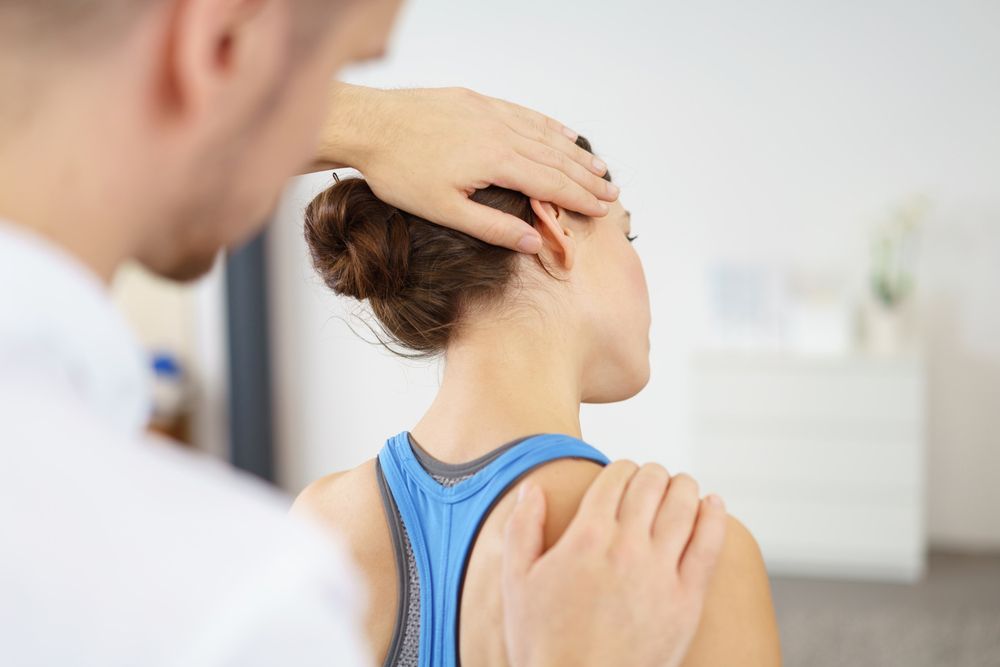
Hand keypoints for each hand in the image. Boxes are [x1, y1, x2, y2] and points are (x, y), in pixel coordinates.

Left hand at [314, 84, 618, 252]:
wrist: (368, 125)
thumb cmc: (400, 172)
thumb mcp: (446, 211)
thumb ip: (494, 228)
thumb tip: (535, 242)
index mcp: (497, 162)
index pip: (551, 184)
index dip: (580, 198)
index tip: (603, 210)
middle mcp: (500, 131)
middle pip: (556, 158)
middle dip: (586, 177)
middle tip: (612, 191)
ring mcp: (489, 111)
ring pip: (543, 134)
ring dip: (573, 152)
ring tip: (598, 166)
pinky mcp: (475, 100)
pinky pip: (523, 113)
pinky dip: (547, 125)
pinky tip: (563, 133)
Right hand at [502, 462, 727, 666]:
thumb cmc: (542, 642)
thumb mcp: (516, 581)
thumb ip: (522, 528)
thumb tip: (531, 488)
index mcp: (585, 537)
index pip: (615, 479)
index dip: (623, 467)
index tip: (626, 471)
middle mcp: (625, 547)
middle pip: (651, 486)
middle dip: (653, 473)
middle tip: (655, 475)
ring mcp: (659, 573)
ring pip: (683, 507)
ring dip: (684, 487)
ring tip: (684, 484)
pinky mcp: (685, 600)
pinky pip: (708, 545)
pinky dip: (714, 517)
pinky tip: (714, 505)